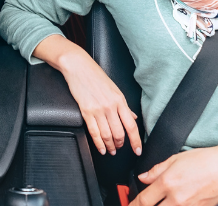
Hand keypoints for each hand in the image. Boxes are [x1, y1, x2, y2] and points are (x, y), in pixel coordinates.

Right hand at [35, 35, 141, 155]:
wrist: (79, 67)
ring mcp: (98, 110)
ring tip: (111, 150)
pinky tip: (101, 149)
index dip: (136, 140)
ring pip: (107, 135)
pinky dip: (98, 144)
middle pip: (119, 133)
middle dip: (120, 144)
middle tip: (119, 148)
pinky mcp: (86, 111)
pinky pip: (94, 132)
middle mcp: (111, 106)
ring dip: (110, 146)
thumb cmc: (96, 76)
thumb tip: (133, 118)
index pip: (131, 125)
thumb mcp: (115, 89)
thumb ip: (124, 106)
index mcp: (120, 100)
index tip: (138, 150)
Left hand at [130, 145, 217, 205]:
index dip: (132, 205)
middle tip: (143, 204)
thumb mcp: (176, 158)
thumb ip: (157, 170)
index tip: (129, 205)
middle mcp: (176, 199)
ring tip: (158, 204)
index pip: (143, 201)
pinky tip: (174, 204)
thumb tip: (143, 177)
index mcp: (168, 183)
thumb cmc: (206, 160)